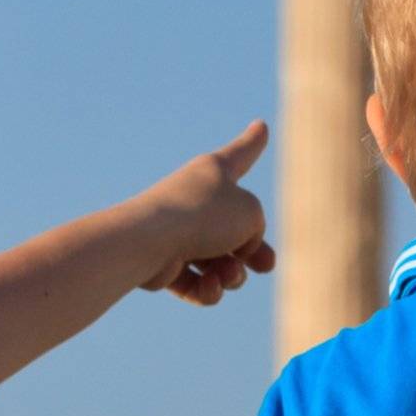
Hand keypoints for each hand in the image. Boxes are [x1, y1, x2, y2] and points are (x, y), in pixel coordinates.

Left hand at [135, 122, 279, 307]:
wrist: (149, 242)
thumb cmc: (202, 216)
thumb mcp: (251, 212)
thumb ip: (255, 226)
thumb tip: (234, 252)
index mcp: (215, 172)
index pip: (241, 154)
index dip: (254, 142)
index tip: (261, 126)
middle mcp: (196, 198)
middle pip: (236, 228)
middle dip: (255, 251)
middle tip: (266, 264)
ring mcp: (179, 232)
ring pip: (220, 262)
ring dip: (233, 275)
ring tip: (229, 276)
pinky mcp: (164, 264)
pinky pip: (198, 283)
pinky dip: (208, 289)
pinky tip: (209, 287)